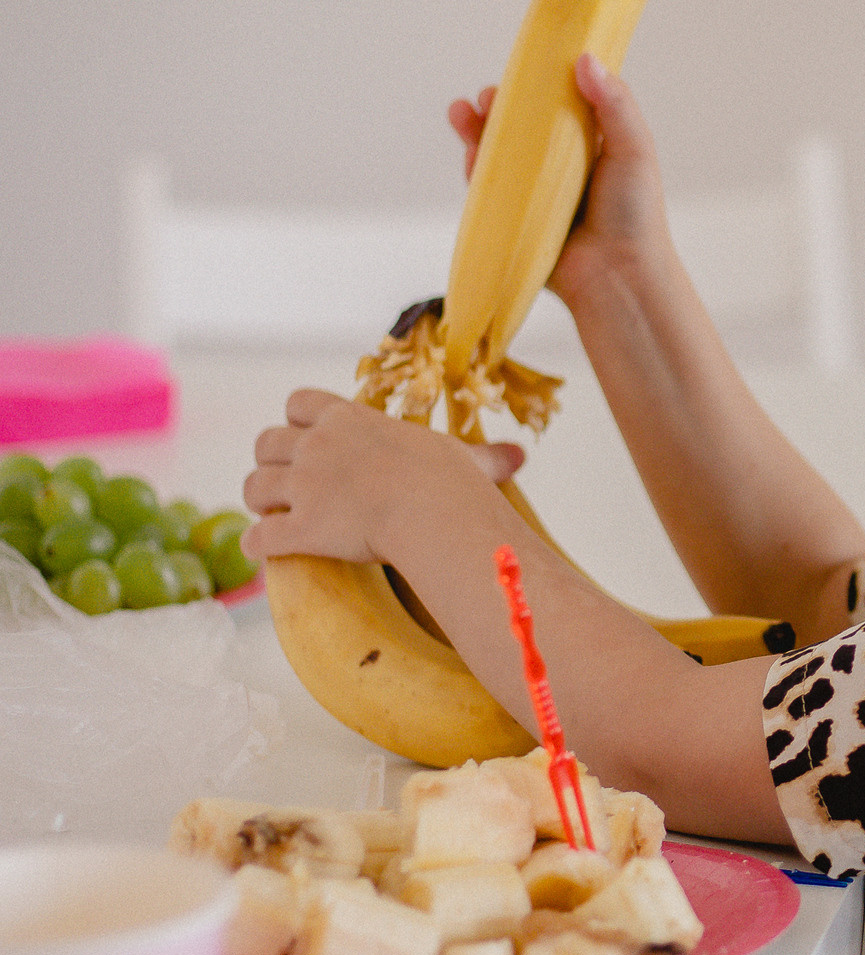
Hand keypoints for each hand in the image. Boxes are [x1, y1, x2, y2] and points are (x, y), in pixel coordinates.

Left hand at [241, 391, 524, 563]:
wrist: (430, 513)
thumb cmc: (450, 481)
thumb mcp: (463, 458)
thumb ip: (483, 455)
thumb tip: (520, 456)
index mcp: (347, 419)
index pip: (298, 402)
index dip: (298, 420)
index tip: (310, 437)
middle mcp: (315, 446)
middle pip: (266, 442)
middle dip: (272, 461)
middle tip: (289, 483)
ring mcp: (302, 487)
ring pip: (253, 487)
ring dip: (261, 502)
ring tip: (275, 514)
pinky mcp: (296, 528)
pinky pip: (258, 536)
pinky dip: (258, 545)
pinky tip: (267, 552)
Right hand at [448, 52, 675, 311]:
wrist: (618, 276)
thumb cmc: (635, 214)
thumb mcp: (633, 149)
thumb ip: (615, 104)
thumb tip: (584, 58)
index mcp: (592, 145)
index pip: (559, 105)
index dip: (539, 85)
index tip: (524, 67)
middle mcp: (562, 166)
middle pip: (522, 127)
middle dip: (500, 107)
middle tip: (489, 95)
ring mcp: (536, 192)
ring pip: (499, 154)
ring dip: (477, 131)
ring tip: (464, 112)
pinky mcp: (514, 217)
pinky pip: (487, 189)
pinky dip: (474, 168)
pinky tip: (468, 149)